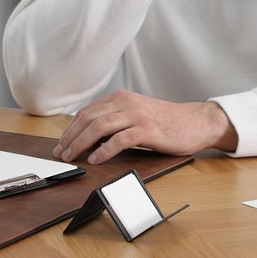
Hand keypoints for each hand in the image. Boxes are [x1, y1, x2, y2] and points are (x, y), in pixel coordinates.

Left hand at [52, 90, 237, 164]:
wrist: (195, 122)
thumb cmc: (165, 121)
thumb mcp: (136, 114)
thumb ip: (115, 119)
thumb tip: (88, 136)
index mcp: (120, 98)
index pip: (87, 112)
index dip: (70, 129)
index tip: (61, 143)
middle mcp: (126, 103)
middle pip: (88, 118)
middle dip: (71, 137)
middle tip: (61, 153)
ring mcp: (137, 115)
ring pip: (99, 127)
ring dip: (81, 143)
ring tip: (73, 156)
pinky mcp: (148, 130)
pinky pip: (119, 139)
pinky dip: (104, 150)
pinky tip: (96, 159)